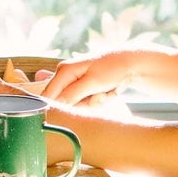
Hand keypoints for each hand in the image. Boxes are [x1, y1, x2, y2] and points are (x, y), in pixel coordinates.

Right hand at [37, 47, 157, 109]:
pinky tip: (106, 91)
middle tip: (99, 96)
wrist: (128, 64)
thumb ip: (72, 94)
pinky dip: (98, 100)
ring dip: (93, 102)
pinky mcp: (83, 88)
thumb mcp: (92, 82)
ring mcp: (75, 82)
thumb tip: (55, 105)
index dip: (55, 107)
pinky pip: (86, 102)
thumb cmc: (111, 69)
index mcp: (64, 71)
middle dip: (83, 104)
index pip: (48, 95)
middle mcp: (66, 76)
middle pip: (64, 102)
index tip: (71, 112)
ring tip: (105, 92)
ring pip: (77, 104)